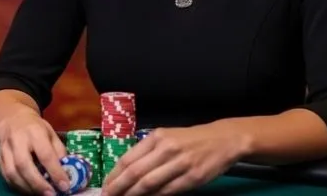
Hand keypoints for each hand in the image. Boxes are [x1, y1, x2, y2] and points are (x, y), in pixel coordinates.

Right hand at [0, 108, 68, 194]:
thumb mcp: (51, 133)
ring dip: (28, 188)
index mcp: (35, 131)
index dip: (55, 171)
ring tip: (41, 194)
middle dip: (38, 183)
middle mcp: (17, 140)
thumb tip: (67, 171)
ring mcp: (5, 150)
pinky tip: (29, 190)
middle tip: (51, 194)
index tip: (65, 185)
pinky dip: (18, 186)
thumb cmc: (36, 128)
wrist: (13, 120)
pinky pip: (6, 177)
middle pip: (24, 165)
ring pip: (12, 173)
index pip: (45, 154)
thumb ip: (59, 151)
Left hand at [102, 121, 250, 195]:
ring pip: (149, 183)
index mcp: (157, 137)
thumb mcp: (167, 138)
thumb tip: (126, 173)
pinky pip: (168, 191)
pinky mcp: (192, 177)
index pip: (128, 159)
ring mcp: (180, 163)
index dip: (114, 176)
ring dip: (133, 195)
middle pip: (135, 173)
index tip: (104, 188)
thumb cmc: (190, 140)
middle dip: (118, 188)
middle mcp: (166, 148)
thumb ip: (148, 153)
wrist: (222, 139)